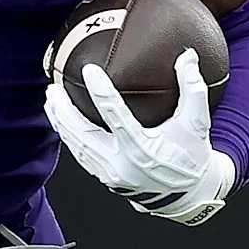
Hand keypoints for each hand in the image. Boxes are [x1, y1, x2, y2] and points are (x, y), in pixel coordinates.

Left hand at [44, 48, 234, 226]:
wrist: (188, 193)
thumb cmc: (192, 155)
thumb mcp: (197, 123)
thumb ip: (192, 88)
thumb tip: (187, 55)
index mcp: (143, 149)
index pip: (116, 116)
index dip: (101, 91)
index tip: (89, 70)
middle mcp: (122, 164)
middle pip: (83, 134)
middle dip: (65, 110)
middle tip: (53, 87)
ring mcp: (111, 174)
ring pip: (77, 146)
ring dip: (61, 122)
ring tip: (51, 99)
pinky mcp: (105, 178)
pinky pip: (80, 155)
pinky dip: (68, 136)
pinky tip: (60, 120)